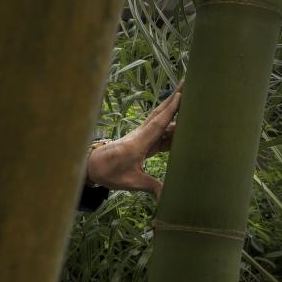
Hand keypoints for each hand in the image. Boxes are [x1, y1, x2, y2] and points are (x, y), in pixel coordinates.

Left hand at [86, 84, 181, 198]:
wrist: (91, 167)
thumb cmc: (108, 172)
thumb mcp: (131, 181)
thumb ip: (151, 187)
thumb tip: (166, 199)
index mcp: (139, 142)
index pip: (158, 123)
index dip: (170, 110)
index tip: (181, 95)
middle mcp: (141, 135)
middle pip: (161, 113)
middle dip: (175, 99)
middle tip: (188, 82)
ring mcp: (142, 136)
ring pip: (161, 120)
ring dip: (174, 109)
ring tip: (190, 97)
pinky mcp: (142, 141)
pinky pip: (160, 131)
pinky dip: (171, 125)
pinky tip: (182, 124)